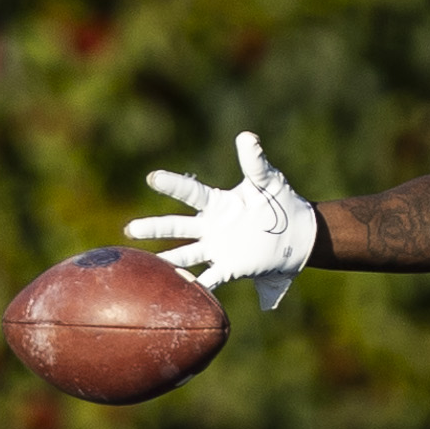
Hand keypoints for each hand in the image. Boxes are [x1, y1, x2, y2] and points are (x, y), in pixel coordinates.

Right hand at [125, 132, 317, 309]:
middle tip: (131, 230)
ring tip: (144, 263)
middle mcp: (212, 226)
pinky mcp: (230, 267)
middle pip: (177, 227)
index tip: (153, 177)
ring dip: (166, 259)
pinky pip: (210, 278)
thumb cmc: (281, 202)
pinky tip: (179, 291)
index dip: (173, 184)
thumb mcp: (268, 180)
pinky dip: (197, 286)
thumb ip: (255, 161)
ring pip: (185, 254)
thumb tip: (248, 137)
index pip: (191, 193)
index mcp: (218, 204)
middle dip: (155, 228)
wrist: (298, 233)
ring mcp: (218, 248)